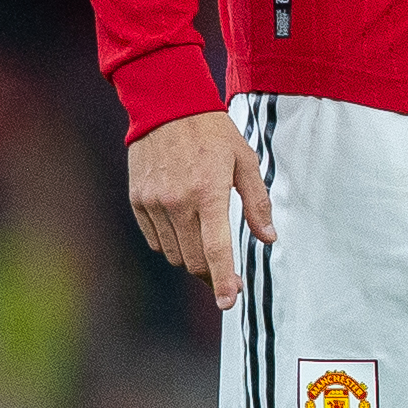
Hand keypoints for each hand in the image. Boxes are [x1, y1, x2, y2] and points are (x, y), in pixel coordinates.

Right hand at [127, 109, 274, 309]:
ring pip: (174, 254)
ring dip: (192, 257)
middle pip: (194, 259)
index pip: (215, 250)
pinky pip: (155, 240)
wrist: (167, 105)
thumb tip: (269, 238)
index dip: (222, 281)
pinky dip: (171, 242)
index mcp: (209, 193)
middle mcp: (178, 203)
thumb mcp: (245, 160)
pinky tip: (183, 226)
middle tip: (228, 272)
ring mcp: (154, 204)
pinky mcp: (138, 201)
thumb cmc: (213, 132)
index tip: (228, 302)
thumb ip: (257, 202)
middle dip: (212, 272)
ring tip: (205, 238)